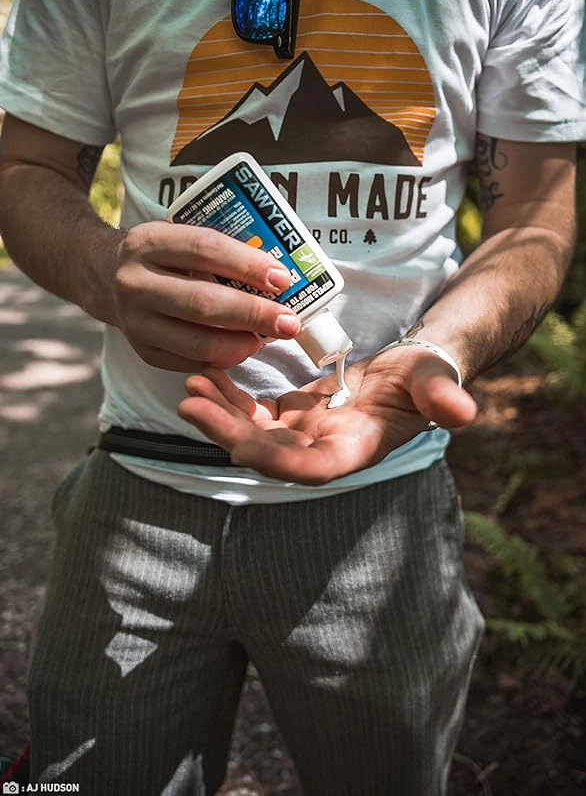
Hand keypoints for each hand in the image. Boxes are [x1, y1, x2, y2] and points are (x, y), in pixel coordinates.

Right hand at [111, 221, 300, 371]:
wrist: (107, 276)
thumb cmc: (163, 256)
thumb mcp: (178, 236)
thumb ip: (219, 250)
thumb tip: (280, 275)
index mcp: (149, 242)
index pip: (205, 249)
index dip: (247, 265)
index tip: (283, 279)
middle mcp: (134, 282)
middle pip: (203, 302)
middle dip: (253, 314)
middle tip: (289, 322)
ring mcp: (135, 321)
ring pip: (196, 341)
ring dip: (241, 344)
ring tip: (267, 339)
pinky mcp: (142, 350)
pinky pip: (189, 361)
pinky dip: (222, 358)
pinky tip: (242, 349)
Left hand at [178, 348, 476, 483]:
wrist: (412, 370)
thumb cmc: (427, 375)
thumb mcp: (435, 380)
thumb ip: (442, 396)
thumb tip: (463, 412)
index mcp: (355, 450)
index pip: (312, 469)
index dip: (277, 462)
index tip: (239, 447)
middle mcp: (323, 449)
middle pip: (269, 453)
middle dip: (228, 433)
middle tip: (192, 404)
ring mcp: (304, 433)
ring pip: (253, 433)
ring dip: (219, 414)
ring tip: (189, 387)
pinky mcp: (292, 414)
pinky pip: (252, 410)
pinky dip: (228, 395)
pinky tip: (204, 373)